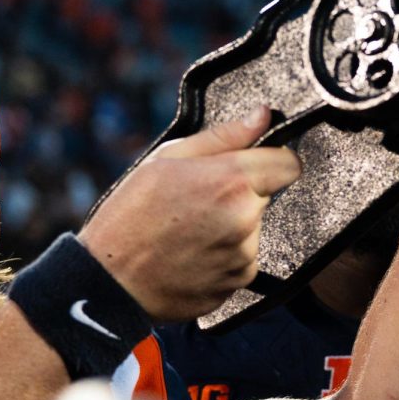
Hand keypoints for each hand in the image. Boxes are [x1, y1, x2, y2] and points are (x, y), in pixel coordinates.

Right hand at [78, 106, 299, 321]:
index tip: (253, 163)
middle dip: (241, 194)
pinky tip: (191, 252)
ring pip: (253, 229)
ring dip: (232, 226)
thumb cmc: (131, 216)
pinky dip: (224, 255)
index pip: (289, 164)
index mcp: (231, 182)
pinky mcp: (237, 283)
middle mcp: (245, 220)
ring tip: (188, 230)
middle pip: (266, 195)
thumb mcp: (168, 158)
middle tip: (198, 199)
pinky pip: (242, 259)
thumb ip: (225, 135)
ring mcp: (243, 256)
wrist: (109, 281)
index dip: (272, 160)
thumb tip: (262, 116)